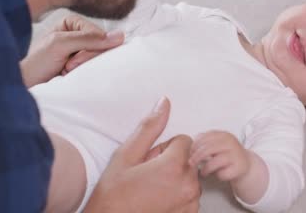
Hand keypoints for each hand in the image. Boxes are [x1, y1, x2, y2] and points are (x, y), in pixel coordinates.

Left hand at [21, 15, 123, 86]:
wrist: (28, 86)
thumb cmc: (37, 64)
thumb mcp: (60, 44)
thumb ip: (88, 38)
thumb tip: (120, 36)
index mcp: (74, 23)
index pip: (99, 34)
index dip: (89, 50)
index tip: (70, 62)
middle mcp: (81, 35)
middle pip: (102, 46)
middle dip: (86, 59)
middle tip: (68, 67)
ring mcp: (84, 51)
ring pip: (101, 58)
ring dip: (86, 68)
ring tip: (67, 72)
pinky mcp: (85, 65)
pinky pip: (98, 68)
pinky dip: (87, 75)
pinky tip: (72, 76)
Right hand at [84, 98, 200, 212]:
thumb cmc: (114, 194)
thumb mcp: (126, 155)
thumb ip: (150, 127)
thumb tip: (164, 103)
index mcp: (175, 166)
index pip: (184, 140)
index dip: (165, 148)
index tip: (150, 160)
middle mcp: (189, 185)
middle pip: (188, 158)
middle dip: (171, 162)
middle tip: (148, 175)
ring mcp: (191, 202)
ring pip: (189, 176)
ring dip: (175, 179)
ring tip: (151, 188)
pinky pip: (189, 194)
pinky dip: (177, 194)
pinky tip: (157, 200)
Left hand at [189, 131, 249, 181]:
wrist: (245, 163)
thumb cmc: (227, 154)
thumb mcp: (217, 144)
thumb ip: (205, 142)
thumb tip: (191, 146)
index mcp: (224, 135)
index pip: (205, 137)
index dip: (195, 145)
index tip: (190, 152)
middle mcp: (230, 143)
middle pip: (208, 149)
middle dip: (197, 157)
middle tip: (192, 163)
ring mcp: (235, 155)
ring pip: (215, 161)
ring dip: (206, 168)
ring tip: (203, 172)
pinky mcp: (238, 167)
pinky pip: (223, 172)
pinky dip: (217, 174)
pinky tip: (217, 174)